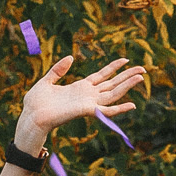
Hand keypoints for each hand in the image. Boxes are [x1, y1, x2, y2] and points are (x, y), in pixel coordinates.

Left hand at [15, 55, 145, 150]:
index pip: (101, 75)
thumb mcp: (46, 81)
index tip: (125, 59)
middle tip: (143, 68)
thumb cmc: (36, 103)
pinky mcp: (87, 111)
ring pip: (114, 93)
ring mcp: (88, 103)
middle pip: (112, 83)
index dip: (113, 67)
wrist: (31, 117)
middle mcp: (87, 95)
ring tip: (141, 76)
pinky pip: (107, 110)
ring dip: (128, 85)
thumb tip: (71, 58)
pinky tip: (132, 104)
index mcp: (79, 87)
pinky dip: (120, 108)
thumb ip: (58, 70)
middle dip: (127, 75)